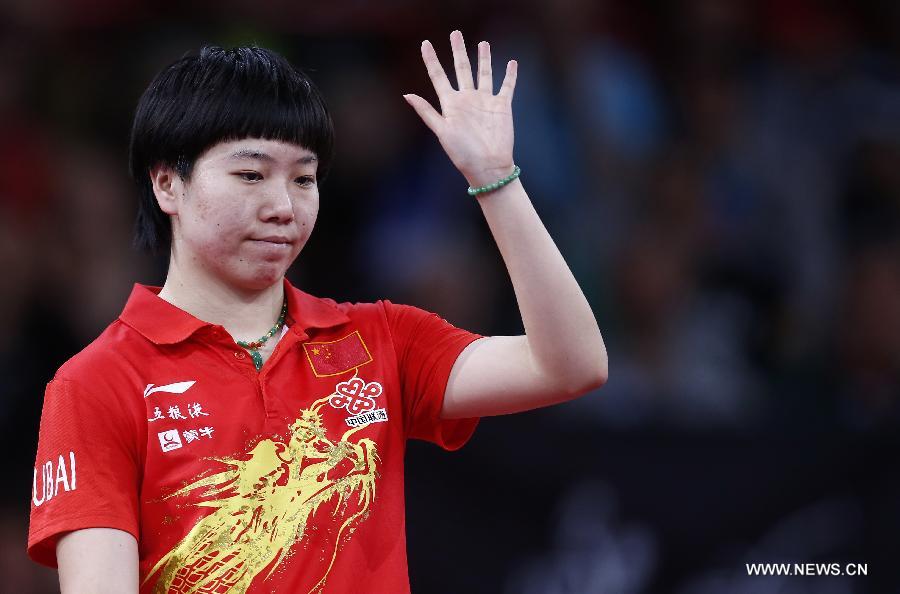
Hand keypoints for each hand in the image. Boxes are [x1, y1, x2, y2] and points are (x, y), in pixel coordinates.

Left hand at [404, 30, 517, 187]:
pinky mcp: (502, 107)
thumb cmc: (463, 153)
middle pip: (462, 69)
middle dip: (458, 51)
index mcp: (451, 104)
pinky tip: (511, 63)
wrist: (488, 167)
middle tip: (455, 33)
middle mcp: (467, 99)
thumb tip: (407, 95)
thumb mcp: (442, 132)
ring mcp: (485, 102)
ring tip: (483, 43)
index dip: (431, 60)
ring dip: (483, 59)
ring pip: (484, 74)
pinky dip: (510, 75)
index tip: (425, 44)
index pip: (438, 76)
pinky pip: (506, 87)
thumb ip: (427, 112)